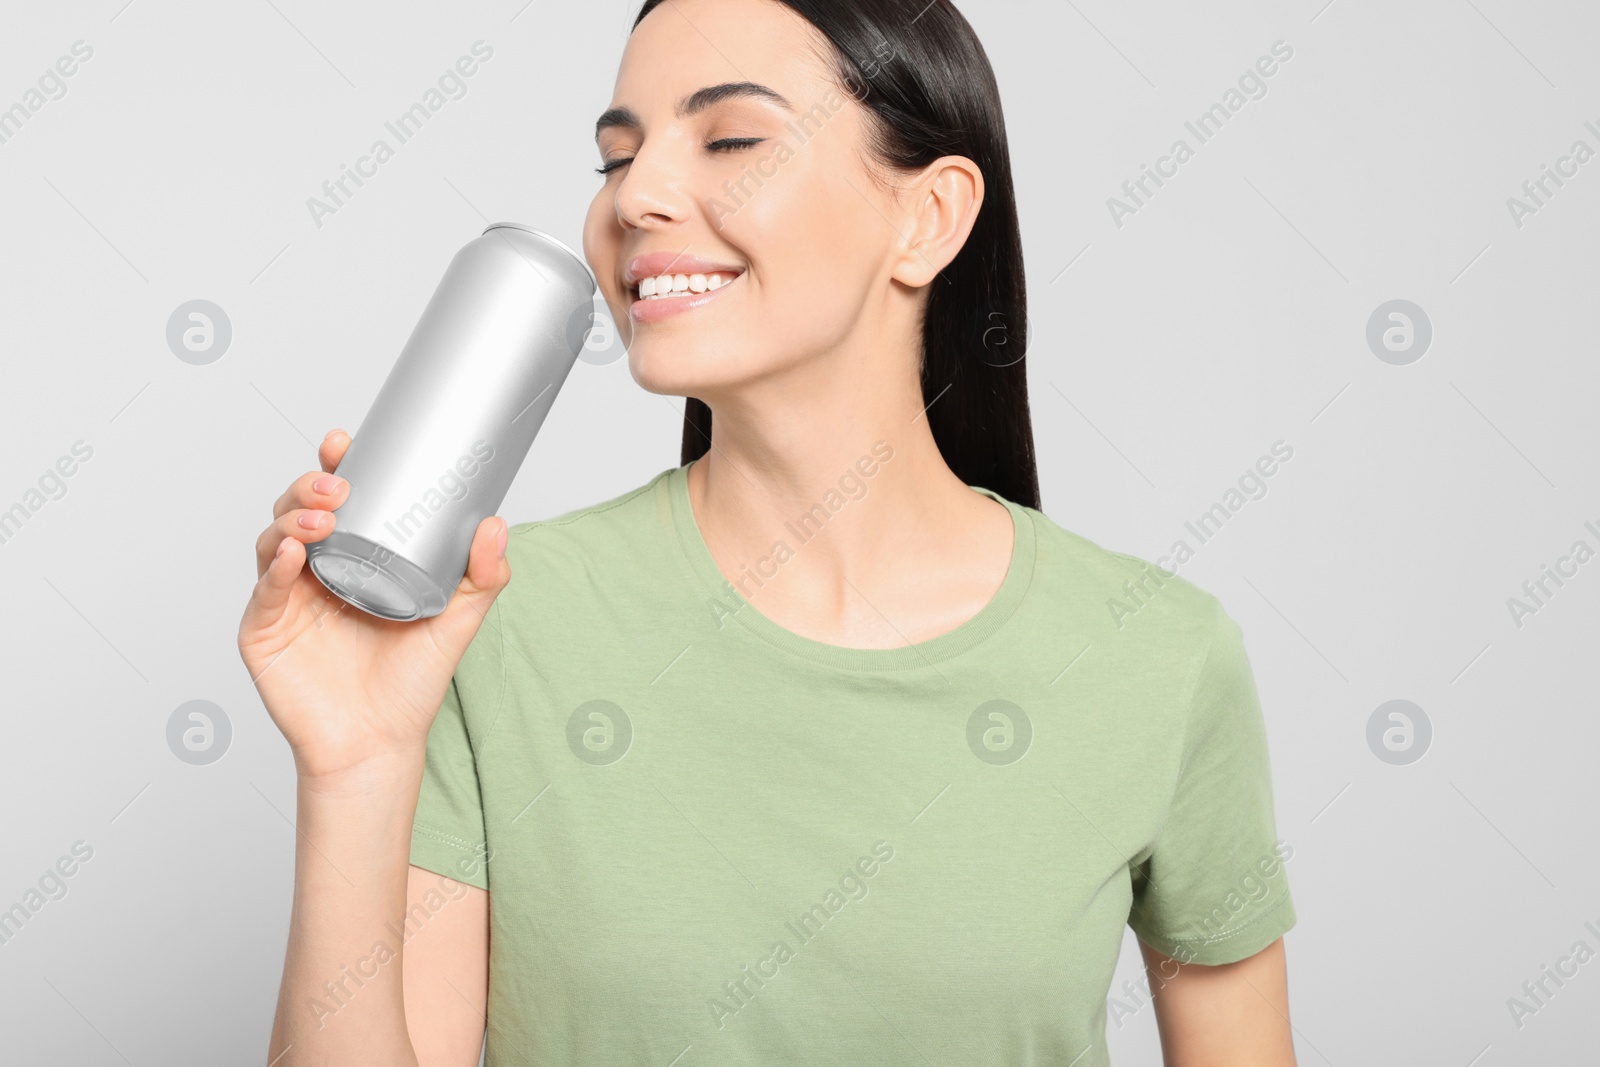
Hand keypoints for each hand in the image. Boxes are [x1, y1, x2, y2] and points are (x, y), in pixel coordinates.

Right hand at [237, 429, 511, 781]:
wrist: (379, 743)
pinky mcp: (263, 631)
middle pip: (297, 511)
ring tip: (324, 520)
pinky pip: (264, 591)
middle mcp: (315, 572)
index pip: (336, 502)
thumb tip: (497, 524)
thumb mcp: (456, 621)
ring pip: (273, 540)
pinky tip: (293, 553)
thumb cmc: (410, 684)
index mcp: (353, 560)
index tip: (344, 441)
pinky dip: (276, 567)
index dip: (333, 467)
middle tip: (338, 485)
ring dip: (293, 519)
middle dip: (309, 486)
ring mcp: (286, 600)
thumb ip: (482, 577)